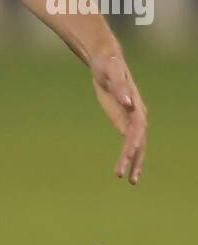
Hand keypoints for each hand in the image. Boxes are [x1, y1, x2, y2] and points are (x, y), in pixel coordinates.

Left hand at [90, 52, 146, 183]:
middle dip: (134, 159)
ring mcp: (131, 120)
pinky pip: (128, 142)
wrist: (106, 62)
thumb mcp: (111, 73)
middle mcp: (138, 115)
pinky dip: (128, 156)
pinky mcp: (123, 121)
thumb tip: (128, 102)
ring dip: (134, 162)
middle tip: (128, 178)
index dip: (134, 142)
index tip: (129, 155)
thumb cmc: (108, 65)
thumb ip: (119, 87)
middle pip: (138, 141)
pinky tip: (124, 168)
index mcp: (136, 106)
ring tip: (130, 181)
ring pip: (136, 145)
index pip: (137, 128)